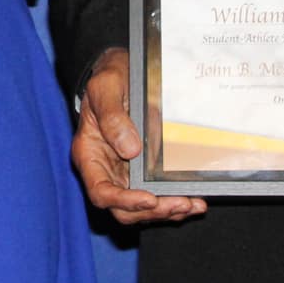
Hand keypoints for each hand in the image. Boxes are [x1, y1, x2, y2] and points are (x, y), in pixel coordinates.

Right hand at [72, 49, 206, 225]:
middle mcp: (105, 170)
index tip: (149, 198)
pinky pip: (156, 195)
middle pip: (123, 208)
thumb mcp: (106, 87)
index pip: (101, 191)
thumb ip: (112, 117)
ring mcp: (124, 173)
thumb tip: (130, 150)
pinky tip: (194, 200)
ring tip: (191, 204)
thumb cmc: (108, 78)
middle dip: (152, 210)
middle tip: (179, 203)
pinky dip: (174, 202)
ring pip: (142, 208)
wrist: (121, 72)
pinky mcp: (142, 172)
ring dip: (167, 211)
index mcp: (89, 154)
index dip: (124, 201)